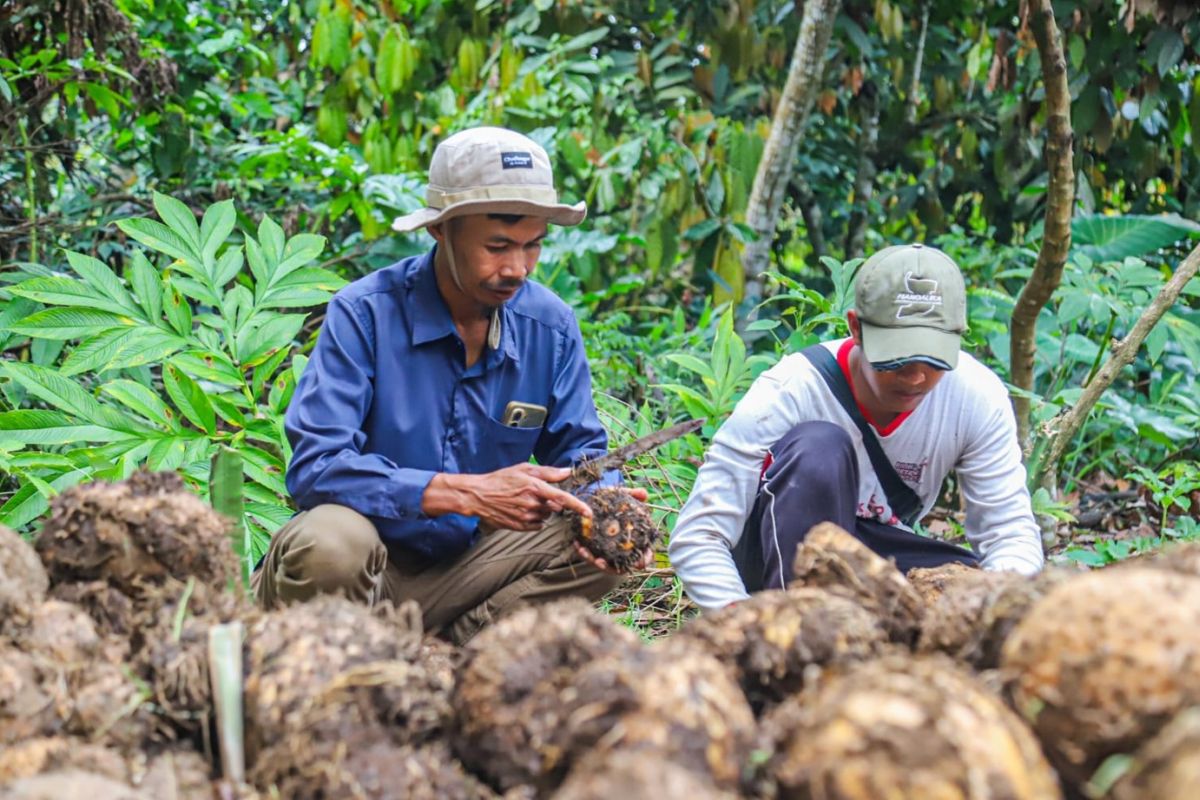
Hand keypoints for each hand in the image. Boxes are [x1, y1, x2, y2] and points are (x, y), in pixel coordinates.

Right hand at [424, 464, 591, 531]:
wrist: (479, 496)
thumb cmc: (501, 479)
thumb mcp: (523, 469)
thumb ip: (548, 472)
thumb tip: (567, 471)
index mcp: (535, 487)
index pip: (562, 498)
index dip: (577, 506)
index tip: (588, 513)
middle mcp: (532, 503)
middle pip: (555, 507)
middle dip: (552, 502)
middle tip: (537, 494)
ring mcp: (525, 517)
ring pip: (546, 516)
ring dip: (542, 510)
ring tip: (525, 501)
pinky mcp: (520, 526)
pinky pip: (537, 525)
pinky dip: (535, 519)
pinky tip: (522, 511)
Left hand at [572, 485, 651, 573]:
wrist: (597, 500)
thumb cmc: (614, 501)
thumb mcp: (622, 495)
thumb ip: (634, 494)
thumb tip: (644, 494)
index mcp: (636, 540)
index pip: (645, 554)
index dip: (645, 559)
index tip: (640, 562)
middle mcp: (623, 550)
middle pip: (622, 566)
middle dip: (612, 567)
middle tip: (600, 561)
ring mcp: (610, 552)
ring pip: (605, 565)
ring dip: (594, 561)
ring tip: (584, 552)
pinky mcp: (597, 550)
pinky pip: (592, 557)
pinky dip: (585, 553)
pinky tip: (578, 545)